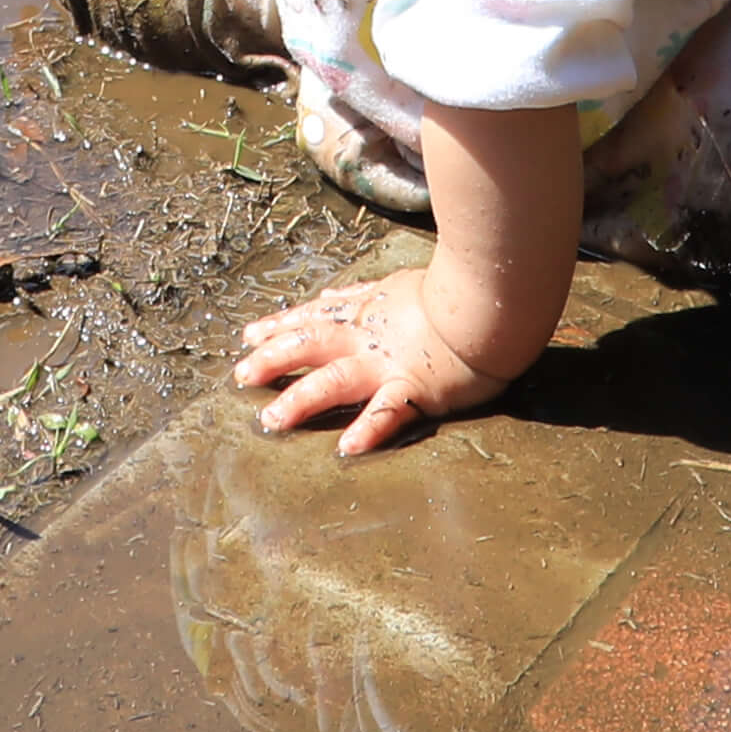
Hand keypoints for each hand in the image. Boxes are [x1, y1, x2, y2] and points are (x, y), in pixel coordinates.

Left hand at [232, 269, 534, 459]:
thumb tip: (334, 294)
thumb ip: (366, 295)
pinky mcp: (417, 387)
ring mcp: (389, 363)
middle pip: (310, 344)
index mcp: (367, 310)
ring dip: (300, 400)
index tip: (247, 336)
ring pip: (334, 380)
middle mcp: (369, 337)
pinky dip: (367, 428)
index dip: (278, 326)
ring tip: (271, 420)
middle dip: (272, 359)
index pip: (313, 316)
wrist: (490, 299)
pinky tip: (345, 448)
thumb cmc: (455, 290)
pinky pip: (388, 411)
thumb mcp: (399, 283)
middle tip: (239, 375)